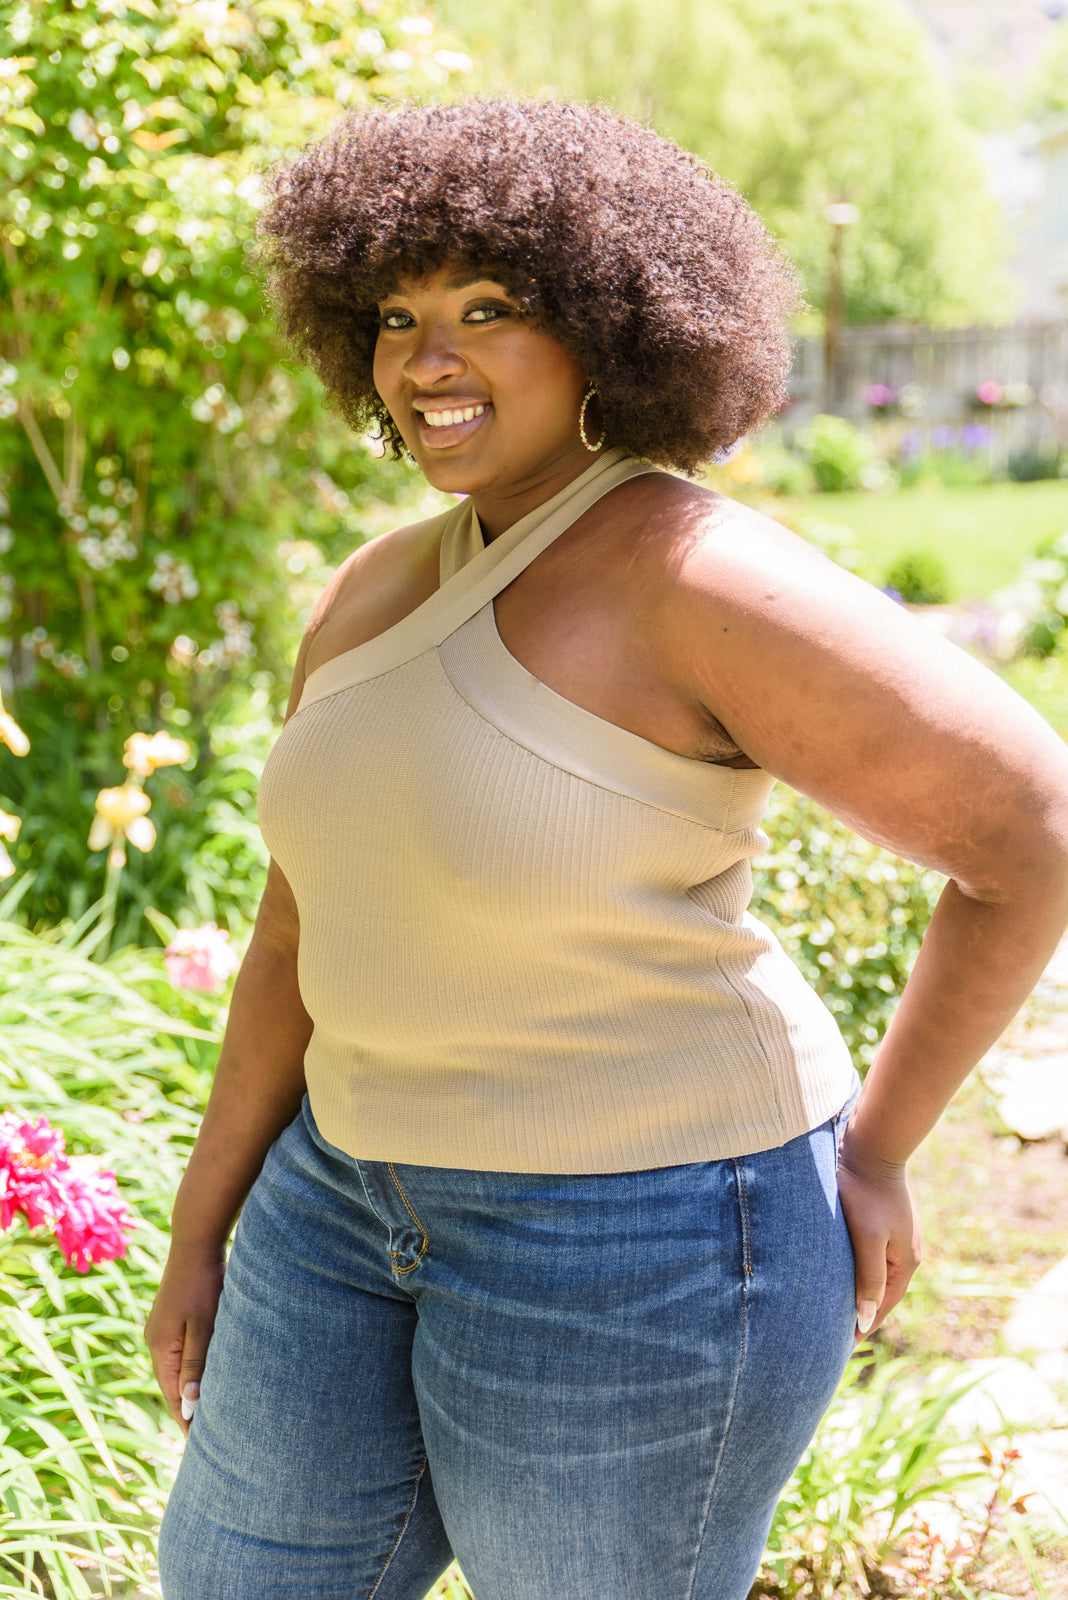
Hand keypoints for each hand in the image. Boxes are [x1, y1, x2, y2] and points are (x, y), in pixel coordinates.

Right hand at [145, 1239, 226, 1434]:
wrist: (196, 1242)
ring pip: (179, 1372)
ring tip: (213, 1416)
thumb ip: (197, 1364)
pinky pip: (183, 1356)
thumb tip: (191, 1405)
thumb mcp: (204, 1325)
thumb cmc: (204, 1282)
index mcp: (160, 1348)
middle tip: (211, 1439)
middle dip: (190, 1412)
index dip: (188, 1421)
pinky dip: (195, 1371)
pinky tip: (210, 1378)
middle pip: (173, 1387)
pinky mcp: (174, 1320)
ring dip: (193, 1391)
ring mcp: (163, 1331)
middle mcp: (157, 1342)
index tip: (203, 1446)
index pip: (174, 1396)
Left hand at [836, 1124, 921, 1340]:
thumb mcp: (868, 1237)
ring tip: (838, 1310)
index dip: (864, 1326)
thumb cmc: (865, 1193)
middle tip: (837, 1335)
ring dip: (861, 1293)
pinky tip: (843, 1274)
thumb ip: (868, 1277)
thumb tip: (864, 1318)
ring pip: (877, 1276)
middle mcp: (906, 1254)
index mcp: (906, 1262)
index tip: (843, 1345)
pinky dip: (859, 1272)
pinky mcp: (884, 1223)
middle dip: (863, 1314)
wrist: (870, 1147)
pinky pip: (872, 1258)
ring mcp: (898, 1238)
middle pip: (882, 1294)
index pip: (883, 1306)